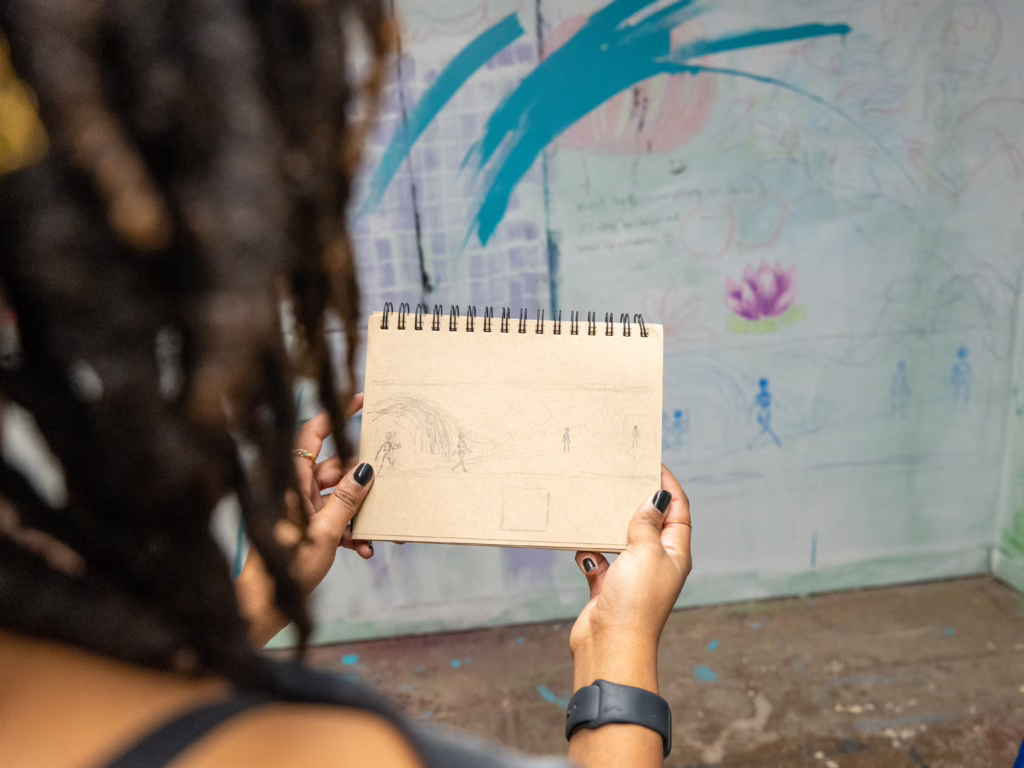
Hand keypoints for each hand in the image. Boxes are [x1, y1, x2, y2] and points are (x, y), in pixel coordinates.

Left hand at [290, 395, 373, 567]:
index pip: (313, 434)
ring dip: (359, 513)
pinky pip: (335, 517)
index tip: (361, 400)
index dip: (336, 414)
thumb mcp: (324, 533)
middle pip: (335, 467)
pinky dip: (350, 530)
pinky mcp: (308, 525)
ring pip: (339, 495)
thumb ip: (347, 500)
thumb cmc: (284, 568)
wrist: (262, 605)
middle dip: (361, 478)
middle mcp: (295, 488)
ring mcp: (302, 506)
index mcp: (291, 480)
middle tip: (386, 479)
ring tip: (376, 531)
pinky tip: (365, 550)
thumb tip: (367, 469)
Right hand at [569, 465, 691, 692]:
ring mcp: (631, 574)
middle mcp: (656, 562)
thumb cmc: (635, 601)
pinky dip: (590, 551)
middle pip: (650, 522)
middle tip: (622, 475)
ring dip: (610, 523)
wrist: (609, 645)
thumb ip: (647, 523)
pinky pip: (599, 559)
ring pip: (622, 538)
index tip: (653, 463)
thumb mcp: (646, 553)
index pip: (678, 512)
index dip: (669, 487)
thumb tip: (654, 499)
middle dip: (637, 500)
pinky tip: (582, 549)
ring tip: (599, 502)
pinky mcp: (608, 585)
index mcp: (675, 554)